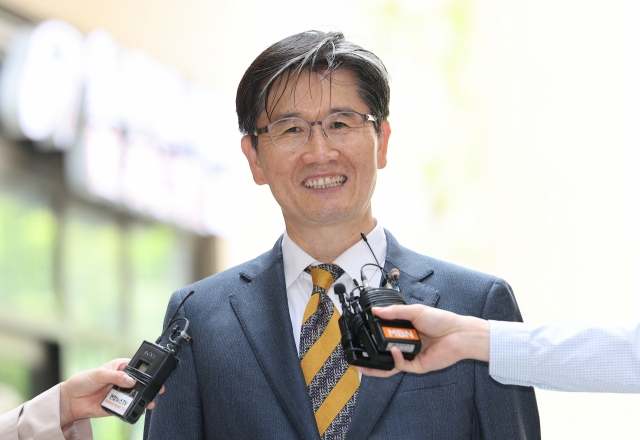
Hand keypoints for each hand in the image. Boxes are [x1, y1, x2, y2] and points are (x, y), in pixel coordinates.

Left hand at [59, 358, 164, 426]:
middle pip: (139, 384)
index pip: (137, 368)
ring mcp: (120, 394)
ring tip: (149, 402)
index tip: (153, 375)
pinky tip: (139, 409)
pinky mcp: (116, 406)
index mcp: (120, 368)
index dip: (146, 371)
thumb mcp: (99, 374)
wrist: (70, 401)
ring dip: (143, 399)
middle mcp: (122, 381)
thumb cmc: (82, 381)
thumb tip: (131, 380)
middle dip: (148, 387)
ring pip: (136, 397)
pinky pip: (127, 408)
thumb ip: (116, 376)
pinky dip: (133, 409)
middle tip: (157, 390)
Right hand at [356, 305, 489, 377]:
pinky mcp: (418, 366)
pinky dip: (396, 359)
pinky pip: (402, 366)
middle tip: (358, 352)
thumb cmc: (441, 320)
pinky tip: (394, 351)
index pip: (385, 335)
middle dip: (371, 353)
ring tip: (364, 364)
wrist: (459, 333)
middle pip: (385, 351)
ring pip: (390, 364)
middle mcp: (407, 344)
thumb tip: (375, 310)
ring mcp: (411, 356)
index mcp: (405, 331)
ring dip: (377, 365)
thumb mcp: (415, 311)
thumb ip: (394, 312)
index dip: (373, 336)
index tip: (361, 334)